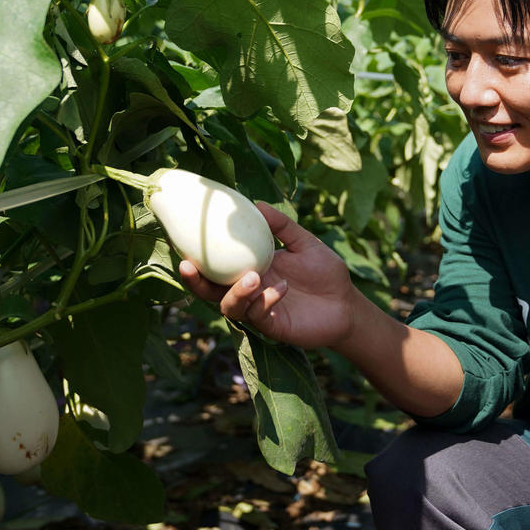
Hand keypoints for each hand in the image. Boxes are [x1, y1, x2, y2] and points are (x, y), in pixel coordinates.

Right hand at [178, 201, 359, 348]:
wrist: (347, 304)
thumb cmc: (325, 272)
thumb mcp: (305, 243)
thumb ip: (282, 225)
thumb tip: (256, 204)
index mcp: (250, 268)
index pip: (216, 267)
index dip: (197, 259)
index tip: (182, 244)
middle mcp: (249, 290)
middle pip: (210, 290)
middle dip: (196, 282)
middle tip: (190, 266)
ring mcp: (258, 310)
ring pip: (229, 306)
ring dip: (236, 291)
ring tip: (254, 277)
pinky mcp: (272, 326)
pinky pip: (257, 316)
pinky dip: (265, 301)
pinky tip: (282, 290)